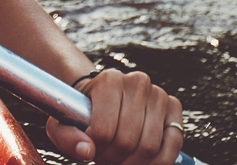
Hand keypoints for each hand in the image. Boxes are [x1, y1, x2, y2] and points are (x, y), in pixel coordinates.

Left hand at [47, 69, 183, 164]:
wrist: (101, 97)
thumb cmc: (83, 113)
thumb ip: (67, 138)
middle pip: (128, 141)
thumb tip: (87, 150)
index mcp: (109, 81)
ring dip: (134, 163)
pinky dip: (160, 161)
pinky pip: (174, 143)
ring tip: (121, 159)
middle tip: (106, 159)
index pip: (104, 131)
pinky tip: (144, 162)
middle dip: (114, 159)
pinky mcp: (173, 107)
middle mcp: (137, 82)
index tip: (92, 149)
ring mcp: (158, 94)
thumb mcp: (63, 123)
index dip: (97, 150)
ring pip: (150, 146)